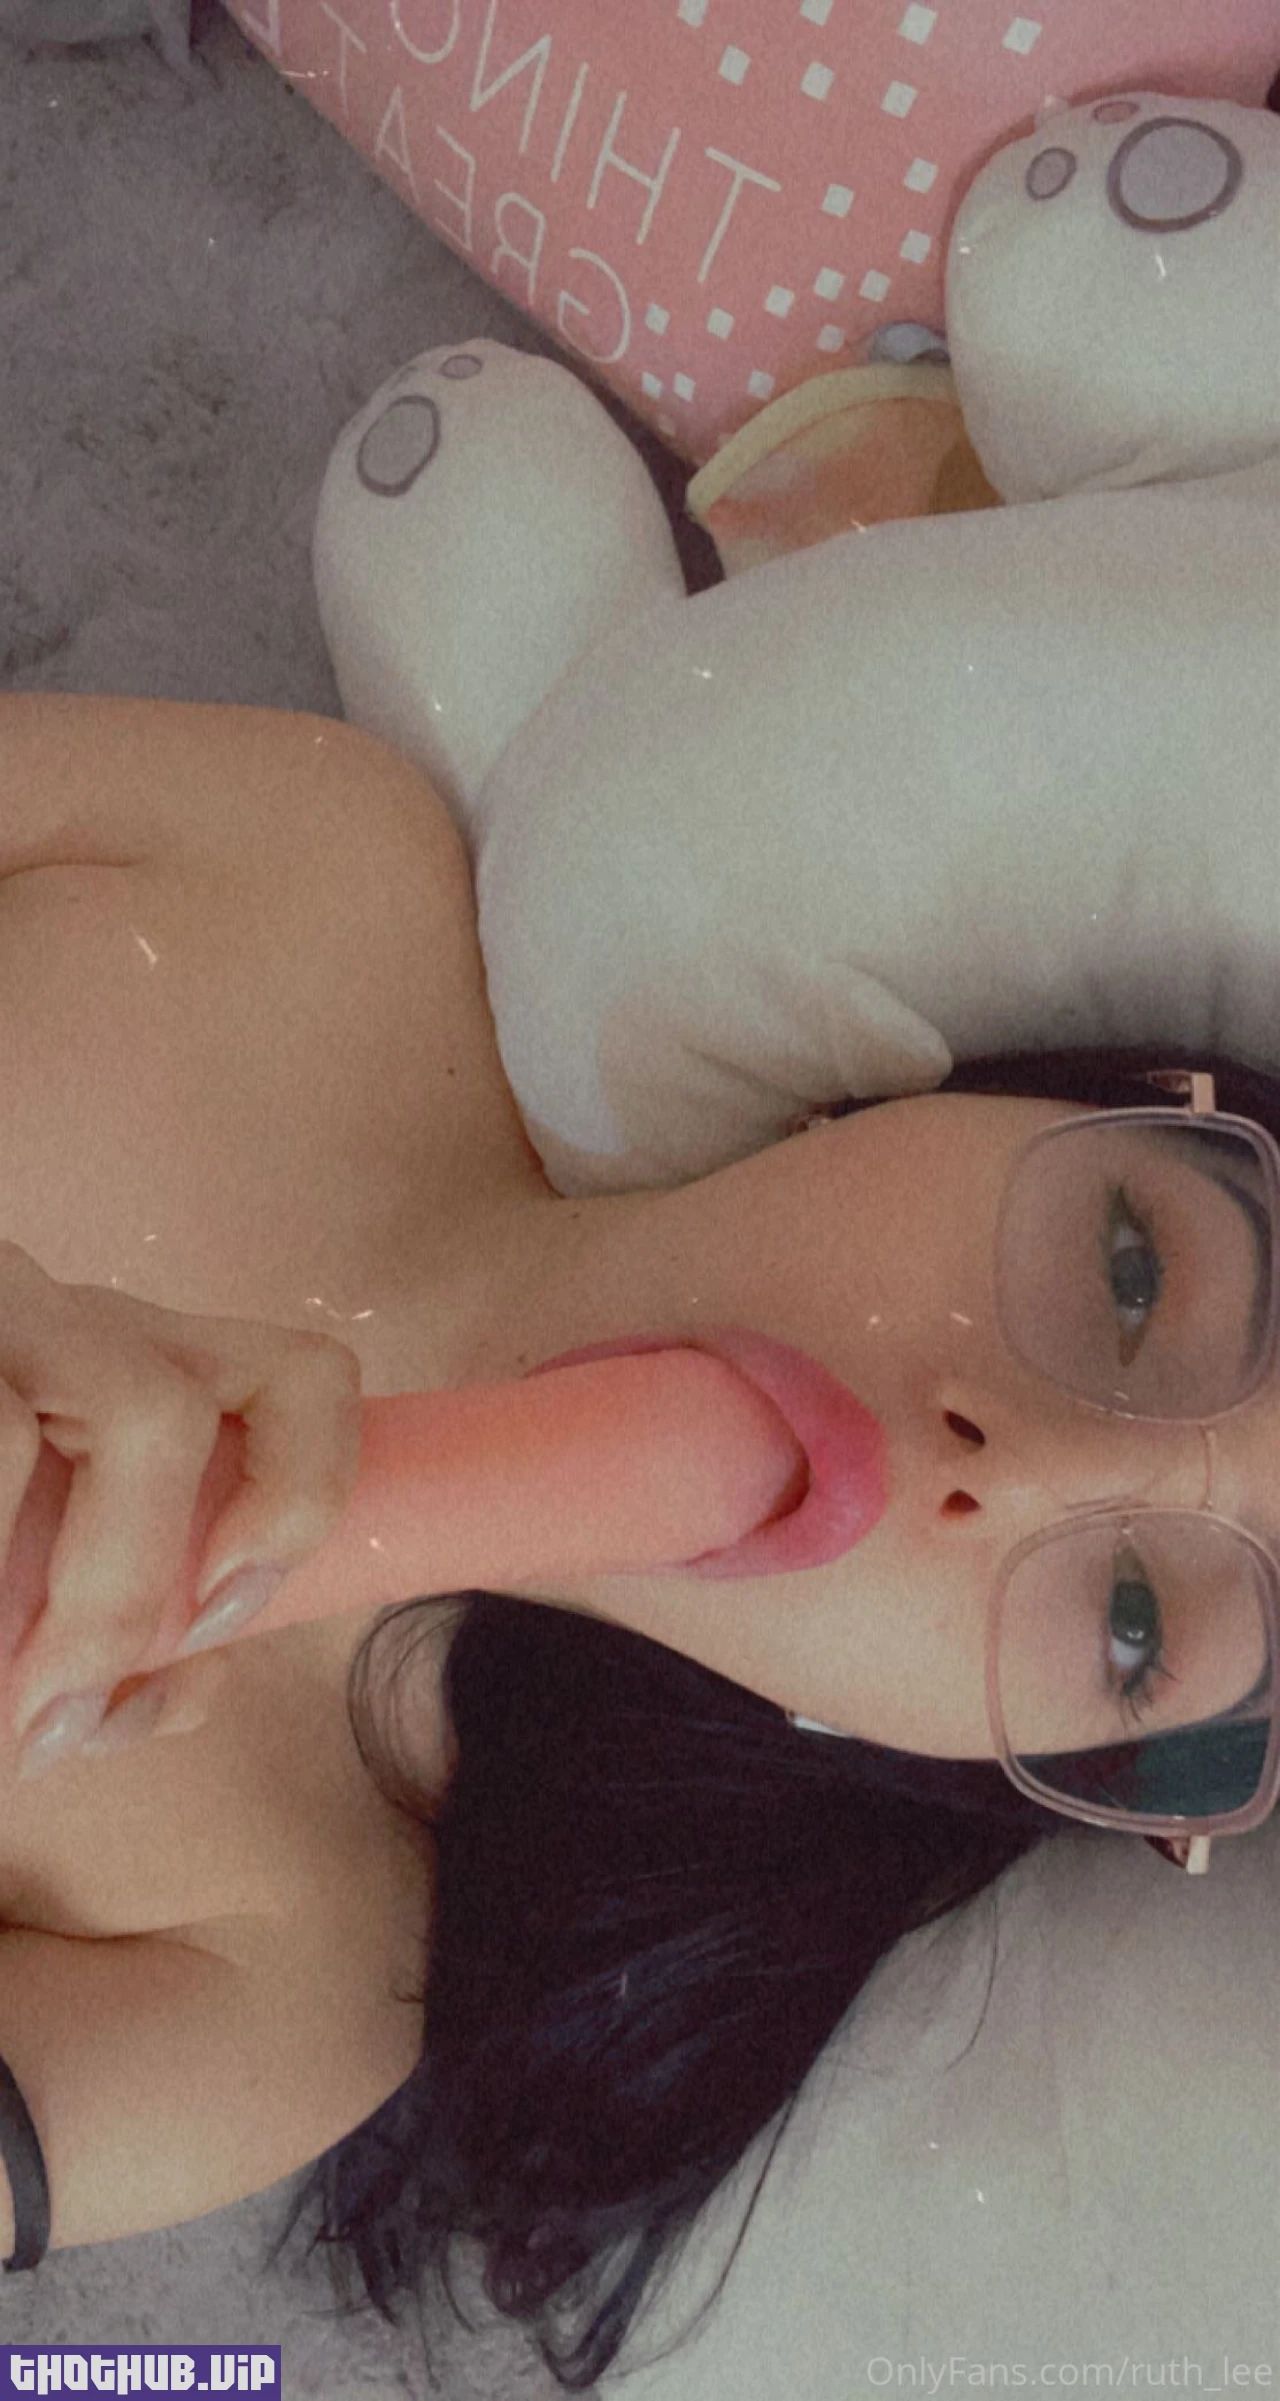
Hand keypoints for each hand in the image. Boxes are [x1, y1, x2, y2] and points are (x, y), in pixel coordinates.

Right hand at [0, 1241, 362, 1774]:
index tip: (225, 1614)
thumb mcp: (32, 1530)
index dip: (299, 1492)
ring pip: (23, 1434)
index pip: (294, 1372)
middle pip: (159, 1409)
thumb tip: (174, 1689)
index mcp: (124, 1355)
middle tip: (52, 1719)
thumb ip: (123, 1612)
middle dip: (121, 1592)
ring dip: (15, 1603)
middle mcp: (50, 1313)